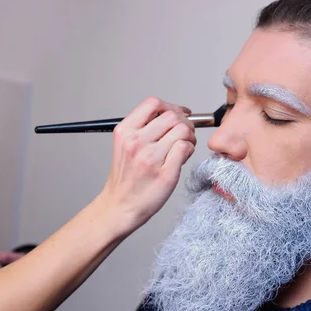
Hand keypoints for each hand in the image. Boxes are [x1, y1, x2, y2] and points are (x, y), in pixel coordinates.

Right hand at [99, 97, 196, 234]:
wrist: (120, 206)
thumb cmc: (127, 177)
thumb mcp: (126, 144)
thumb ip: (145, 127)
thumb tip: (175, 112)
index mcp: (125, 131)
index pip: (153, 103)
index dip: (172, 106)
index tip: (180, 114)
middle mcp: (135, 142)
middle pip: (172, 116)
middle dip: (185, 122)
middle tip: (185, 134)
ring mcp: (150, 158)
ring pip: (183, 130)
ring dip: (189, 137)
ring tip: (184, 146)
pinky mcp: (165, 173)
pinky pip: (185, 148)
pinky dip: (189, 149)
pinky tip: (183, 157)